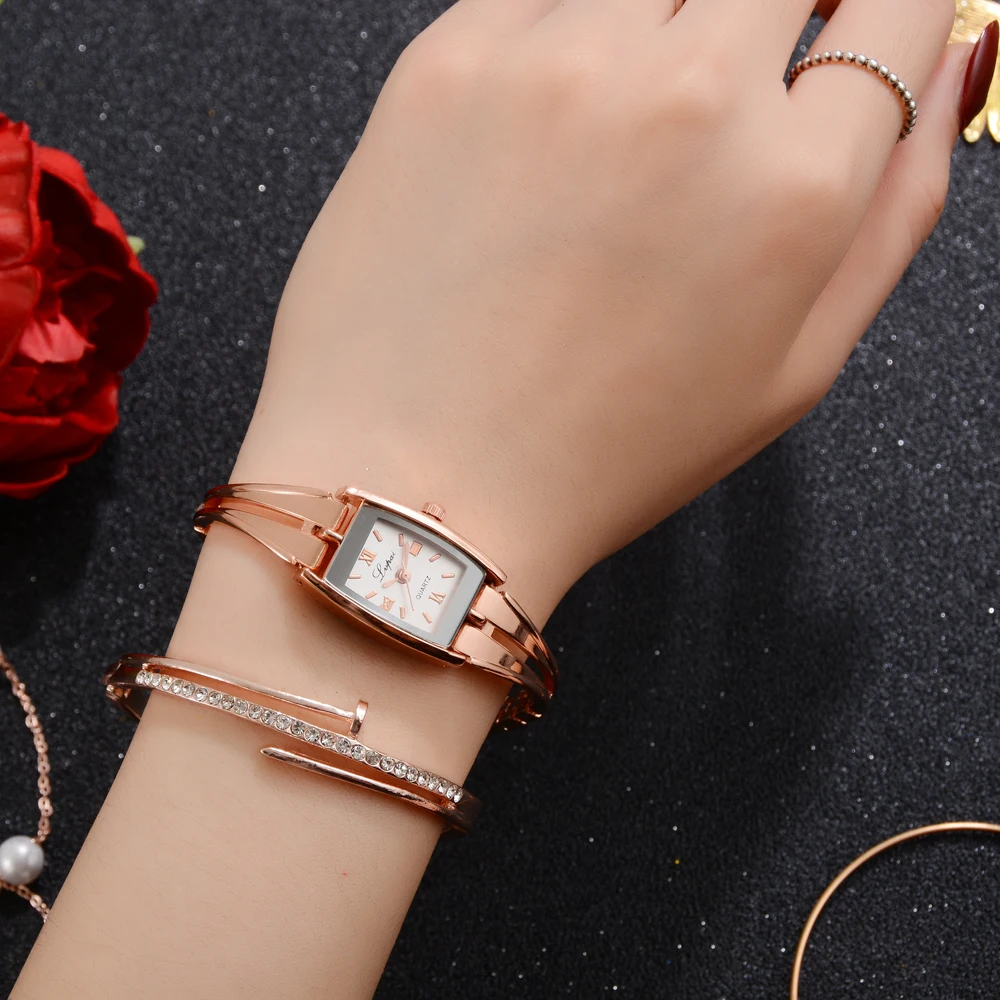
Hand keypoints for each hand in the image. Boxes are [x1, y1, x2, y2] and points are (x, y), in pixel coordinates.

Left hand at [240, 0, 973, 621]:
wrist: (420, 479)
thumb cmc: (599, 450)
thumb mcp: (792, 370)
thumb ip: (894, 210)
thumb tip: (950, 73)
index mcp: (794, 188)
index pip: (898, 0)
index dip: (881, 4)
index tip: (849, 21)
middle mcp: (687, 100)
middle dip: (771, 12)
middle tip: (715, 94)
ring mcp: (561, 66)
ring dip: (662, 25)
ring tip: (618, 134)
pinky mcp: (451, 60)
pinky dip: (565, 35)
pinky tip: (545, 130)